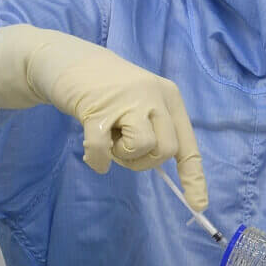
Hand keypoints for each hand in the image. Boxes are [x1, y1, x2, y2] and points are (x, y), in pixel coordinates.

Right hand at [0, 24, 207, 209]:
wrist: (67, 60)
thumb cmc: (107, 90)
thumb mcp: (140, 103)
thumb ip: (153, 129)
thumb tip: (160, 166)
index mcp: (170, 98)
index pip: (188, 145)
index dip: (193, 177)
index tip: (198, 205)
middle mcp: (156, 96)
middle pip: (167, 150)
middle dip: (144, 162)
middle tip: (122, 149)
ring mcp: (129, 100)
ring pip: (143, 147)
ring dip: (122, 156)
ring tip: (108, 139)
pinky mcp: (99, 107)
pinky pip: (103, 149)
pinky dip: (96, 159)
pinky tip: (90, 153)